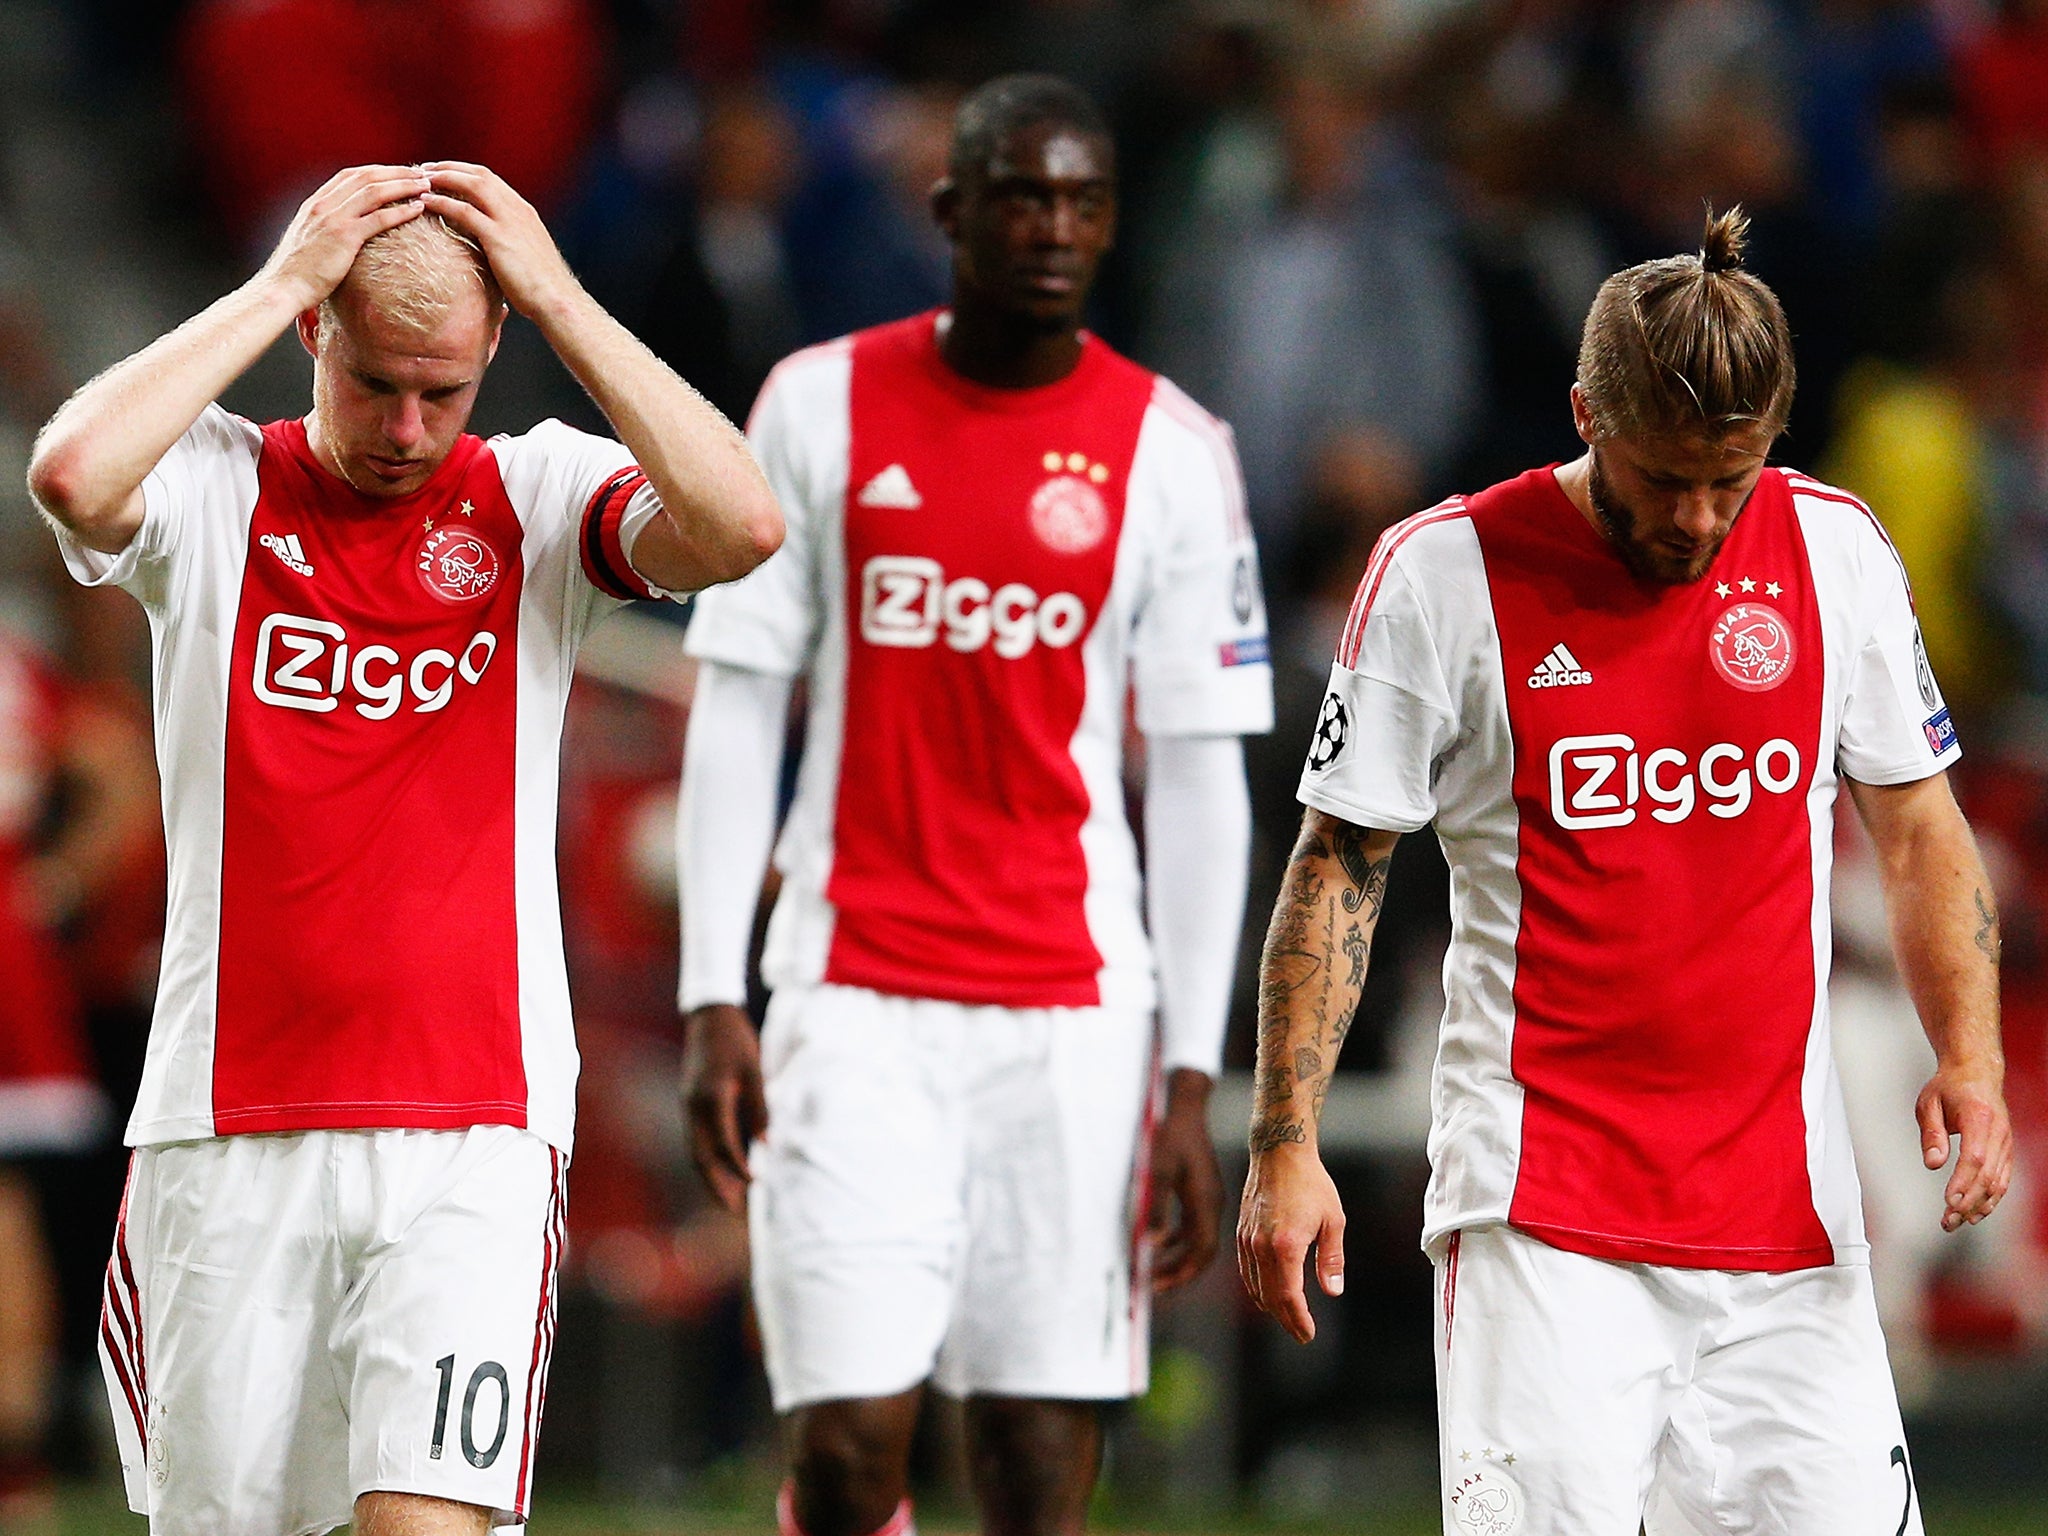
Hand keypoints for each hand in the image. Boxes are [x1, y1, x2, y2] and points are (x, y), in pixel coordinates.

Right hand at [256, 164, 431, 313]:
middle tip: (421, 174)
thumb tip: (342, 232)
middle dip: (396, 172)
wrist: (283, 288)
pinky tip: (418, 209)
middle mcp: (323, 204)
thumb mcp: (309, 242)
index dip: (378, 171)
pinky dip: (401, 211)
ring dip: (404, 185)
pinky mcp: (344, 236)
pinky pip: (378, 218)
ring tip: (426, 186)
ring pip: (374, 191)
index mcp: (315, 203)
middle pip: (366, 176)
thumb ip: (324, 229)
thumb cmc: (297, 273)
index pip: (350, 175)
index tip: (399, 172)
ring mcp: (333, 218)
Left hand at [420, 162, 579, 318]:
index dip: (464, 172)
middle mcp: (517, 209)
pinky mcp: (498, 237)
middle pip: (479, 175)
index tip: (443, 173)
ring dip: (443, 178)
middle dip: (450, 167)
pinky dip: (442, 203)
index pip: (490, 179)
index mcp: (524, 212)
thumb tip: (488, 250)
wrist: (557, 300)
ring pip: (472, 185)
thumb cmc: (541, 288)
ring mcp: (509, 221)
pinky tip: (425, 203)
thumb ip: (507, 244)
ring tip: (420, 180)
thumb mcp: (525, 257)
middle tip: (425, 170)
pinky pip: (464, 211)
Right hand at [682, 1003, 767, 1214]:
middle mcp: (695, 1106)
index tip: (755, 1183)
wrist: (709, 1016)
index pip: (724, 1142)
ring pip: (696, 1150)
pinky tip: (723, 1170)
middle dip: (717, 1185)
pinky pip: (697, 1139)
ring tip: (729, 1200)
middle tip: (734, 1210)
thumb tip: (767, 1144)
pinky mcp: (690, 1104)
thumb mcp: (755, 1071)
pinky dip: (708, 1159)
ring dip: (711, 1177)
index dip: (738, 1166)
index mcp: (713, 1097)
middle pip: (702, 1156)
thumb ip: (760, 1108)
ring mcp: (688, 1106)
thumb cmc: (736, 1040)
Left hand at [1149, 1069, 1222, 1290]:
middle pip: (1201, 1251)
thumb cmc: (1171, 1134)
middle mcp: (1210, 1204)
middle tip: (1153, 1286)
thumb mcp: (1158, 1169)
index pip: (1200, 1252)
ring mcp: (1208, 1198)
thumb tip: (1149, 1244)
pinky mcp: (1201, 1191)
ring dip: (1176, 1257)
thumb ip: (1154, 1208)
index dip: (1181, 1273)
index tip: (1157, 1286)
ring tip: (1153, 1270)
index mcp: (1204, 1202)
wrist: (1186, 1106)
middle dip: (1178, 1271)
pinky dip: (1177, 1239)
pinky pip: (1192, 1225)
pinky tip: (1159, 1242)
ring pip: (1196, 1240)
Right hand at [1237, 1142, 1343, 1342]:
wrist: (1279, 1152)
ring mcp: (1247, 1239)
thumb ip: (1331, 1259)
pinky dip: (1257, 1288)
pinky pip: (1246, 1270)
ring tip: (1288, 1317)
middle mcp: (1261, 1246)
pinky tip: (1269, 1292)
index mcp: (1286, 1245)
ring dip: (1271, 1306)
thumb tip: (1333, 1291)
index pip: (1288, 1296)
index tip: (1308, 1334)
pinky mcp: (1241, 1232)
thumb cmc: (1311, 1182)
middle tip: (1301, 1333)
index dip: (1298, 1320)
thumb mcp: (1333, 1220)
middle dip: (1286, 1319)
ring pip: (1254, 1286)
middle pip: (1269, 1298)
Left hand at [1916, 1061, 2012, 1231]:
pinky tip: (1976, 1212)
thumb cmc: (1949, 1087)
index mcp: (1979, 1118)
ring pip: (1998, 1182)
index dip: (1963, 1183)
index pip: (1975, 1157)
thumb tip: (1933, 1164)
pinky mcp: (2006, 1151)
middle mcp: (1999, 1133)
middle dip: (1968, 1202)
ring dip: (1979, 1206)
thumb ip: (1931, 1134)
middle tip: (1948, 1220)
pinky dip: (1990, 1199)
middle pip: (1988, 1175)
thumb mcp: (1928, 1103)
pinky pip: (2002, 1180)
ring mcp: (2006, 1143)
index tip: (1949, 1201)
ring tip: (1957, 1222)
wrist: (1976, 1074)